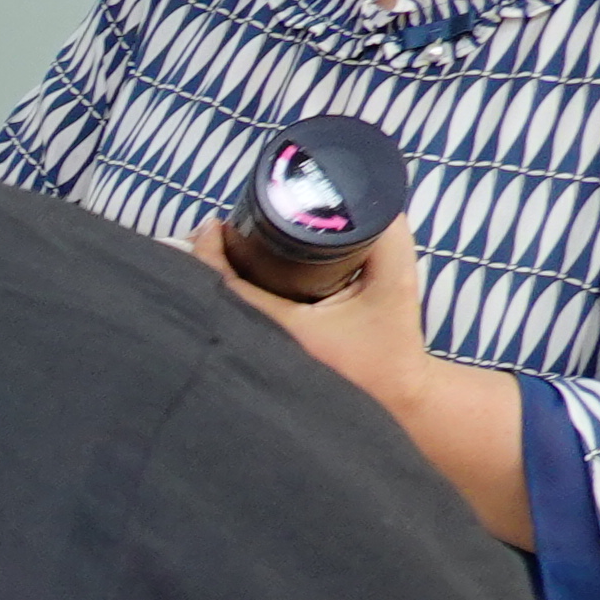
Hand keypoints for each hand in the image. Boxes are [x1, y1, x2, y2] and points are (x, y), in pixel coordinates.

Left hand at [182, 216, 440, 419]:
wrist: (396, 398)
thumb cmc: (393, 347)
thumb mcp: (396, 286)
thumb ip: (386, 241)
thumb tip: (376, 202)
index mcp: (285, 331)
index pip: (227, 287)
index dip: (211, 253)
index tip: (214, 224)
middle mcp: (261, 351)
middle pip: (211, 303)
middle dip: (203, 264)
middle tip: (212, 232)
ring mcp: (257, 362)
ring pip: (219, 318)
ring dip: (213, 284)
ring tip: (219, 249)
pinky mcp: (263, 365)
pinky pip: (234, 329)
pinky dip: (228, 303)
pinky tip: (229, 282)